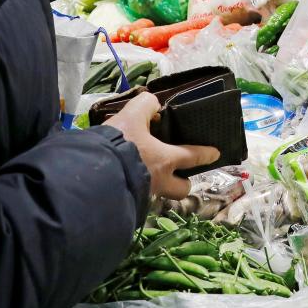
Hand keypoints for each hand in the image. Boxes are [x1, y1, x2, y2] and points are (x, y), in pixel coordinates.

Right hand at [104, 91, 218, 199]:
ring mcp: (143, 195)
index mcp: (165, 160)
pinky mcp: (127, 202)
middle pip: (181, 190)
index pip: (193, 157)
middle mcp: (158, 182)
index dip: (206, 154)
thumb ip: (146, 105)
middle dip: (183, 183)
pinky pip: (138, 196)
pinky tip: (127, 177)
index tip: (216, 154)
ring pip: (158, 193)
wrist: (91, 173)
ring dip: (157, 184)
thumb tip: (152, 105)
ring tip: (147, 171)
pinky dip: (137, 187)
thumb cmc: (119, 144)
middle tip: (179, 174)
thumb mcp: (132, 115)